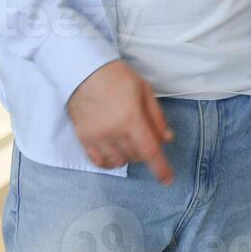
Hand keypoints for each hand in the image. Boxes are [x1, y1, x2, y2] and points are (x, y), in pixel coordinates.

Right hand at [66, 60, 175, 184]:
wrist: (84, 71)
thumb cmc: (118, 77)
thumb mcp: (145, 91)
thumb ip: (157, 118)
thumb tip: (167, 139)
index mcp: (131, 119)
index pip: (150, 152)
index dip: (161, 168)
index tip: (168, 180)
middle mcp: (113, 132)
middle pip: (136, 157)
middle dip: (145, 150)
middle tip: (145, 136)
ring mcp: (96, 137)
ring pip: (118, 162)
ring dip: (128, 156)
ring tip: (128, 141)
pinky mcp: (83, 139)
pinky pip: (98, 162)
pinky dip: (110, 161)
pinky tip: (114, 151)